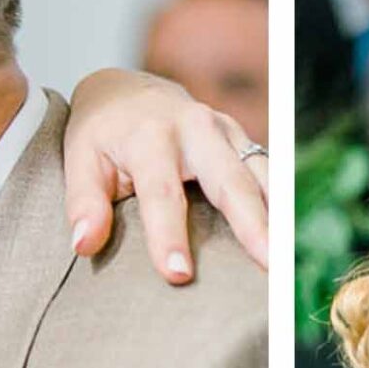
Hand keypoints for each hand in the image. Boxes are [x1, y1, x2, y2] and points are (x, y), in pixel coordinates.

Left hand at [63, 68, 267, 282]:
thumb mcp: (79, 160)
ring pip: (260, 175)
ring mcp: (227, 132)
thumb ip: (83, 202)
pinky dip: (280, 208)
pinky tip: (287, 244)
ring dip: (278, 217)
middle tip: (269, 265)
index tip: (178, 274)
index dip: (169, 235)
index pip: (162, 192)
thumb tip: (85, 244)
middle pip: (230, 180)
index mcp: (151, 135)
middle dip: (252, 224)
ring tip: (289, 261)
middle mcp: (196, 128)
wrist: (128, 92)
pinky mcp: (244, 142)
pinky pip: (268, 175)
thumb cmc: (102, 134)